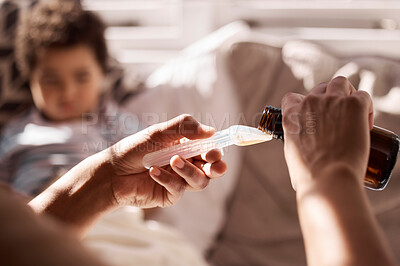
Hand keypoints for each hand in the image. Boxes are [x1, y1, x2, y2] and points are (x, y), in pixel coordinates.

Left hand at [106, 114, 226, 207]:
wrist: (112, 172)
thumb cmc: (134, 149)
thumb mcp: (158, 133)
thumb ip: (184, 128)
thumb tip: (211, 131)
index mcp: (186, 147)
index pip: (210, 150)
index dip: (216, 151)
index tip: (215, 150)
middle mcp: (186, 164)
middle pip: (212, 169)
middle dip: (216, 167)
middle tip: (211, 161)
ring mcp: (179, 181)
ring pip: (200, 181)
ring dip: (189, 171)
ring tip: (173, 161)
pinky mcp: (170, 195)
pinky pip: (179, 189)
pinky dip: (168, 179)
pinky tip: (153, 171)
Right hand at [281, 76, 372, 191]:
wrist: (328, 178)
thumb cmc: (310, 175)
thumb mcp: (292, 156)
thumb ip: (296, 147)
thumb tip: (304, 159)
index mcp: (291, 115)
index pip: (292, 97)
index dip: (303, 104)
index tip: (313, 117)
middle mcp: (309, 103)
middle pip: (320, 89)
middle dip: (329, 100)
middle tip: (338, 119)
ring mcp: (332, 101)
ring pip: (341, 83)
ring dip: (347, 94)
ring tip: (354, 113)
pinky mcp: (354, 105)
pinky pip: (363, 96)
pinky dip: (367, 108)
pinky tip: (367, 125)